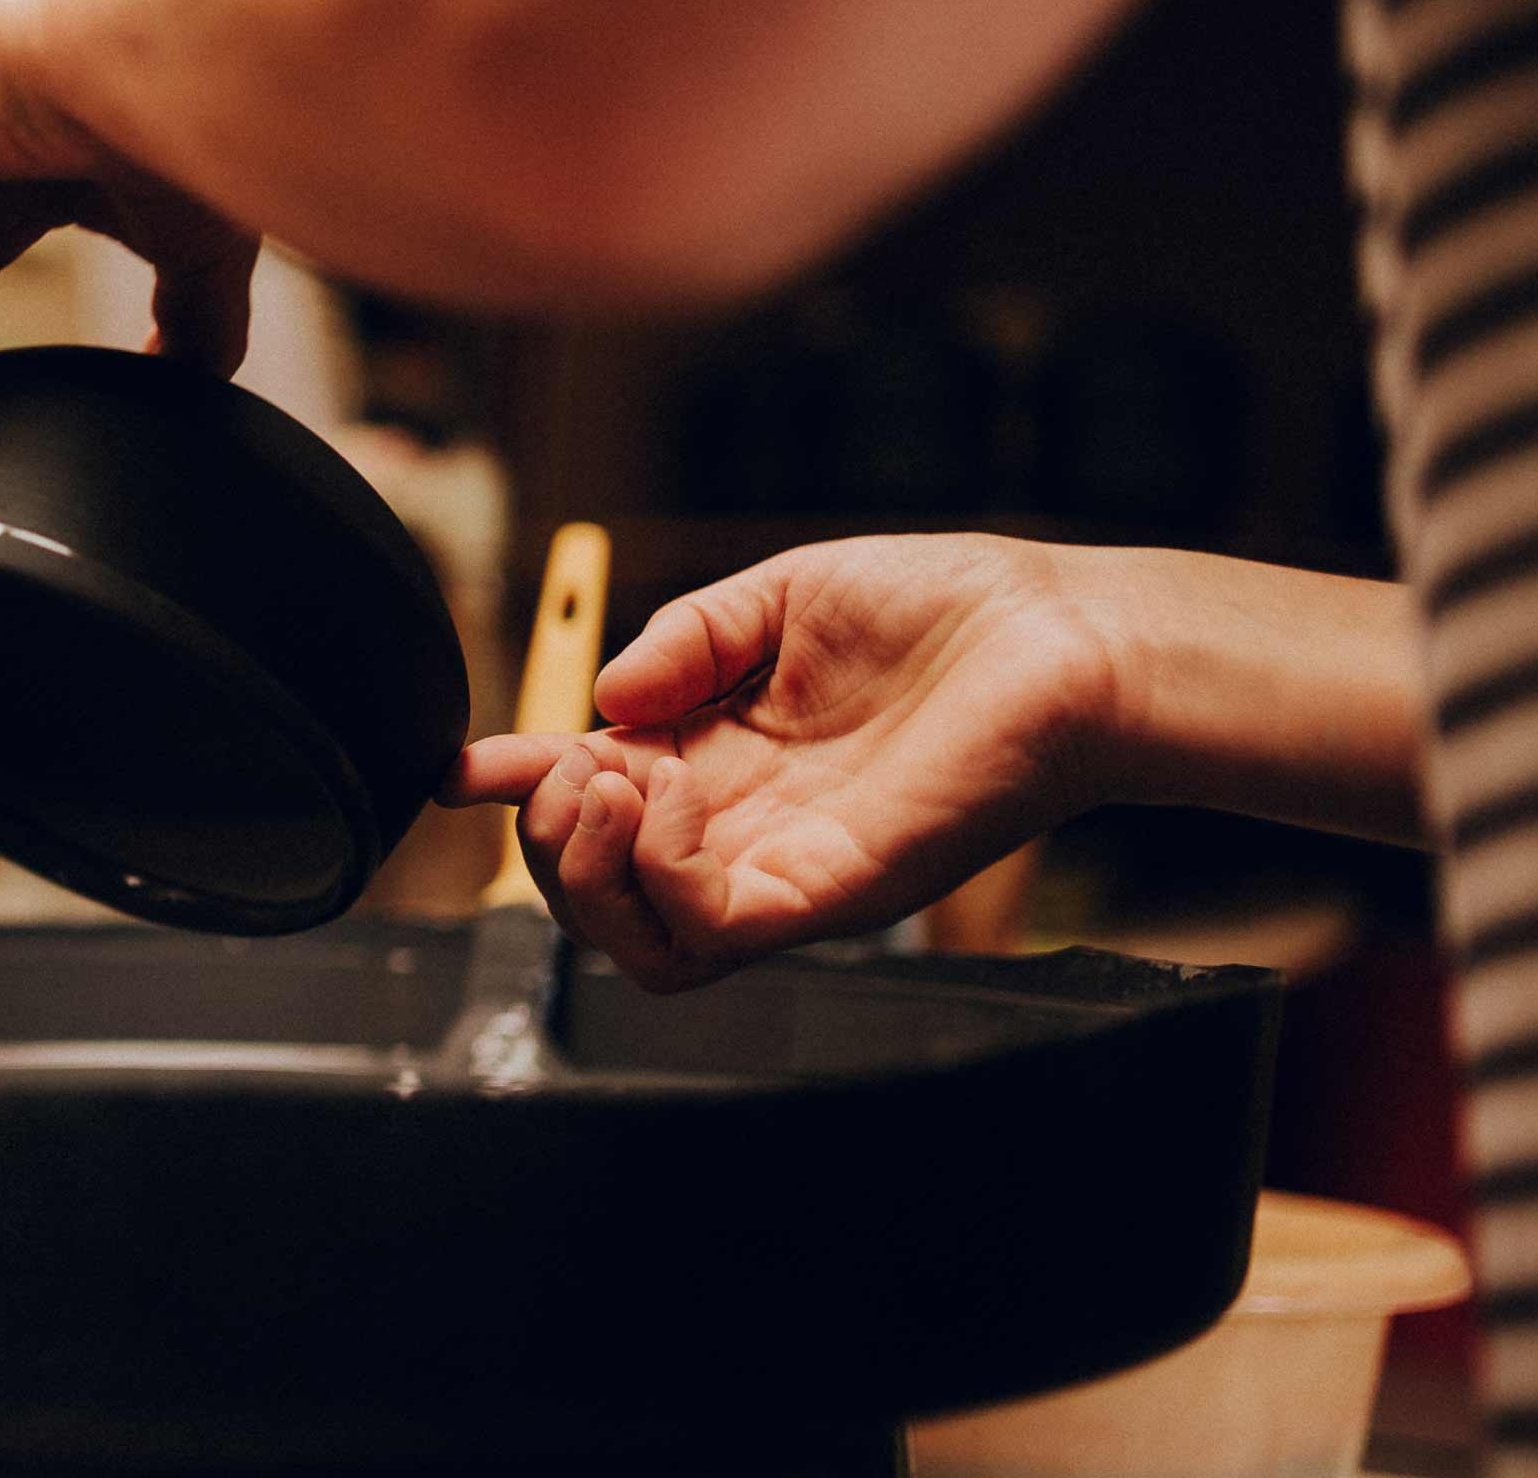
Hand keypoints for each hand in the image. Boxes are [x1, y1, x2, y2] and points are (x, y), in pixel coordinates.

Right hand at [442, 534, 1122, 991]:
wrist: (1069, 635)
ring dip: (585, 870)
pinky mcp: (830, 895)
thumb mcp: (785, 594)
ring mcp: (785, 871)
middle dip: (545, 838)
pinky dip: (658, 877)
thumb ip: (686, 637)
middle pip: (597, 895)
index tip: (469, 766)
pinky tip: (667, 802)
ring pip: (637, 942)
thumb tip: (602, 697)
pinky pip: (710, 932)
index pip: (594, 804)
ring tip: (609, 784)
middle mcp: (745, 830)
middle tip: (569, 767)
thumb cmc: (958, 611)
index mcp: (724, 761)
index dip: (519, 792)